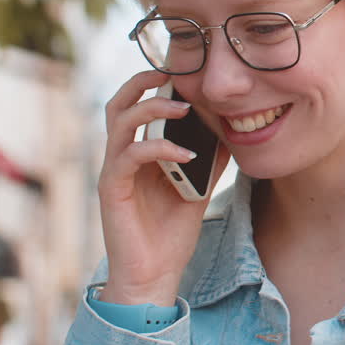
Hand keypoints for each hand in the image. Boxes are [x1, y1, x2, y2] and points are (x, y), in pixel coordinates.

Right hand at [96, 70, 229, 305]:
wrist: (154, 274)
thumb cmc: (170, 233)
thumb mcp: (198, 188)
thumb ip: (208, 159)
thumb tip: (231, 132)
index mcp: (138, 153)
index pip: (137, 106)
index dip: (155, 85)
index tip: (183, 71)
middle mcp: (121, 156)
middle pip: (118, 103)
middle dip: (141, 81)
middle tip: (171, 72)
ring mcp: (114, 171)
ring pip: (120, 121)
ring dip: (152, 108)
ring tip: (184, 108)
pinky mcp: (112, 189)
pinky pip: (129, 155)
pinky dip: (159, 148)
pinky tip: (187, 154)